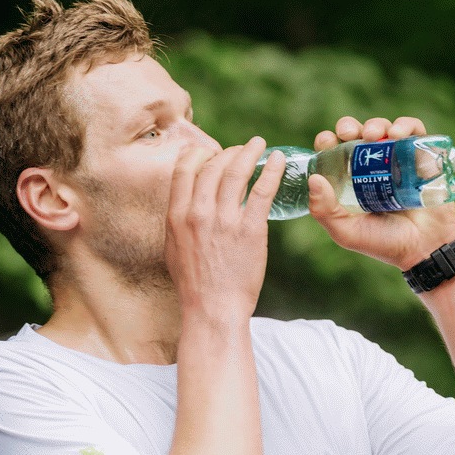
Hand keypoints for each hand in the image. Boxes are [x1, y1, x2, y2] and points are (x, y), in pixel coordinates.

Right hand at [165, 137, 284, 316]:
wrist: (212, 310)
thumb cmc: (194, 285)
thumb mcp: (174, 248)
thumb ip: (179, 222)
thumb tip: (186, 203)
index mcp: (176, 215)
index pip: (185, 168)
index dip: (200, 153)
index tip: (211, 152)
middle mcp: (198, 213)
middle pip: (213, 165)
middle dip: (228, 151)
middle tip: (241, 150)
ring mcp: (224, 220)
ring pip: (236, 171)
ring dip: (249, 152)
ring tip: (259, 144)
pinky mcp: (250, 230)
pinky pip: (262, 191)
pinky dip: (272, 171)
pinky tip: (280, 161)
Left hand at [308, 115, 454, 271]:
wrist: (423, 248)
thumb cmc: (382, 242)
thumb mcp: (346, 232)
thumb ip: (324, 211)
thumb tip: (313, 178)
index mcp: (350, 179)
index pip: (334, 152)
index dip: (327, 141)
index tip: (326, 141)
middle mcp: (372, 165)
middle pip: (356, 134)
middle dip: (348, 126)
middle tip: (347, 133)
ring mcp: (397, 159)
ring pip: (383, 129)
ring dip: (376, 125)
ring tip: (374, 135)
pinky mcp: (421, 156)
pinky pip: (414, 130)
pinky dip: (405, 125)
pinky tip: (398, 134)